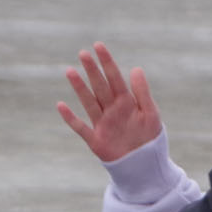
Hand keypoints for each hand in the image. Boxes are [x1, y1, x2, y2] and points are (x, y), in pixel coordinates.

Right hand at [56, 44, 161, 163]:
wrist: (146, 165)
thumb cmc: (150, 138)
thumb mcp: (151, 113)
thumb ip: (142, 92)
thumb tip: (136, 69)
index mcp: (126, 102)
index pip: (115, 78)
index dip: (107, 62)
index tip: (98, 46)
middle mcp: (112, 110)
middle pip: (100, 86)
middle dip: (92, 70)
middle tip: (83, 53)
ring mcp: (102, 124)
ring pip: (89, 102)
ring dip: (80, 88)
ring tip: (70, 71)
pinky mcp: (96, 140)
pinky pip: (81, 127)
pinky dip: (71, 118)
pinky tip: (61, 105)